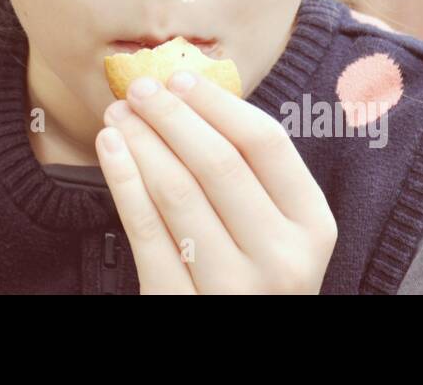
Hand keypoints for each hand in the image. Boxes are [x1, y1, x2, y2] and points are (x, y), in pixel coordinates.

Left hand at [95, 70, 337, 293]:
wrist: (245, 344)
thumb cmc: (254, 274)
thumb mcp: (277, 229)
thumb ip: (250, 172)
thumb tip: (191, 93)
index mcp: (313, 226)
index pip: (265, 143)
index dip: (217, 103)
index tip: (179, 78)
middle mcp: (282, 260)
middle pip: (218, 163)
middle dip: (171, 115)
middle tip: (139, 88)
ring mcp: (234, 289)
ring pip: (177, 192)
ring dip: (141, 141)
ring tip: (118, 114)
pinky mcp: (182, 307)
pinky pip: (146, 232)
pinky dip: (123, 181)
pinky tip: (109, 149)